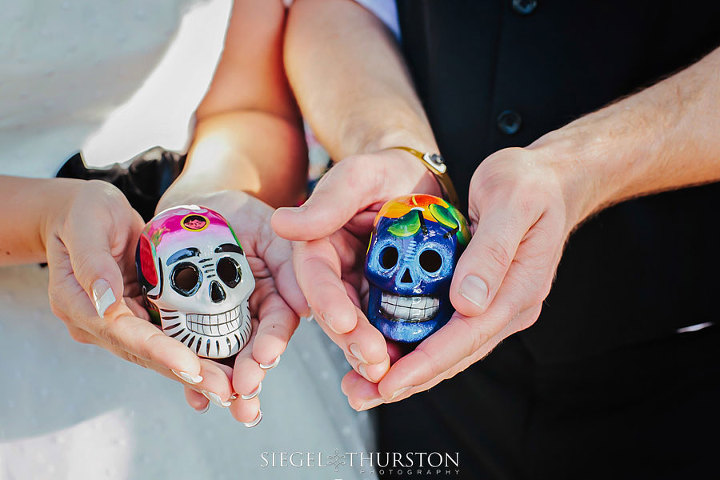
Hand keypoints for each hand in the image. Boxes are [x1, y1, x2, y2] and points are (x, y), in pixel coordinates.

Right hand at [44, 180, 233, 400]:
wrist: (80, 216)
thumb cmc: (83, 212)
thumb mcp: (87, 222)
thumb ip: (93, 261)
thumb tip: (106, 300)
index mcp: (78, 303)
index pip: (122, 333)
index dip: (158, 351)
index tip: (190, 366)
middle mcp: (98, 321)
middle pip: (146, 353)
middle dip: (187, 372)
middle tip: (225, 391)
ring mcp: (119, 323)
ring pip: (160, 353)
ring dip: (195, 371)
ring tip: (230, 388)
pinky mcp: (139, 316)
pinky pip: (169, 338)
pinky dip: (194, 352)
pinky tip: (223, 366)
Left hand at [159, 190, 306, 423]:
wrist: (195, 209)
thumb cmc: (241, 217)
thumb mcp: (274, 234)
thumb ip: (290, 265)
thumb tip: (309, 308)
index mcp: (275, 299)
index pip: (277, 325)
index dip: (272, 342)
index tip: (265, 357)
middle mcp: (249, 318)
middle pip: (250, 353)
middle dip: (248, 377)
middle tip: (245, 397)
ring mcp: (215, 324)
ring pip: (220, 359)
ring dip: (221, 386)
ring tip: (222, 403)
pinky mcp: (183, 325)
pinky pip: (185, 351)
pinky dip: (187, 374)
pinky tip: (192, 396)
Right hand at [271, 149, 440, 387]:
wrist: (421, 183)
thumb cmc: (386, 172)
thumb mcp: (360, 176)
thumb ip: (329, 202)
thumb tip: (282, 223)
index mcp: (319, 244)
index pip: (316, 275)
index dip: (326, 300)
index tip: (344, 320)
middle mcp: (335, 273)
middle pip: (336, 312)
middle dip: (351, 339)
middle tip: (375, 361)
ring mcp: (360, 290)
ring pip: (359, 328)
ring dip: (370, 354)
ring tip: (389, 374)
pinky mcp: (385, 301)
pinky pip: (388, 328)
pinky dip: (396, 350)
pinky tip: (407, 367)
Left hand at [341, 146, 581, 407]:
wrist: (550, 180)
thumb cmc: (529, 183)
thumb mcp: (510, 201)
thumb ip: (491, 251)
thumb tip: (468, 303)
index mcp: (517, 288)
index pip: (467, 336)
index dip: (426, 363)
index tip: (389, 383)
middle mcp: (507, 306)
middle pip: (454, 354)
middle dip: (408, 378)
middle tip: (361, 395)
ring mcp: (495, 305)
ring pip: (448, 348)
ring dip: (408, 369)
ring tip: (365, 386)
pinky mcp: (482, 298)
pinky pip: (446, 330)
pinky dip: (416, 345)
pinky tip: (389, 352)